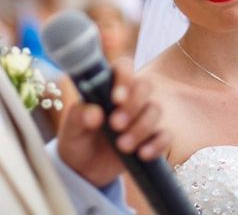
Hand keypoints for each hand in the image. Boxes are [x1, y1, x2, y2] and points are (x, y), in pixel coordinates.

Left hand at [57, 57, 170, 186]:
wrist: (84, 168)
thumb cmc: (78, 138)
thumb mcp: (72, 128)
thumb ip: (80, 116)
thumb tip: (95, 113)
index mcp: (109, 86)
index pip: (123, 68)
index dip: (124, 77)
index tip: (116, 98)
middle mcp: (129, 97)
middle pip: (144, 86)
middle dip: (133, 105)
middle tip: (115, 125)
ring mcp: (142, 116)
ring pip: (155, 110)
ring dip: (141, 128)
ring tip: (121, 146)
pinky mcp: (152, 137)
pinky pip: (165, 135)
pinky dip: (156, 144)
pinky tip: (142, 154)